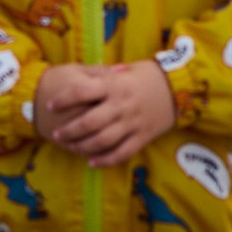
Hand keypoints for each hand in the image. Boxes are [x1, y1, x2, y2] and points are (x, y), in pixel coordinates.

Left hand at [35, 58, 176, 166]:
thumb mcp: (124, 70)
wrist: (180, 88)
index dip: (63, 99)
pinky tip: (92, 161)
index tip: (50, 105)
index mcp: (115, 85)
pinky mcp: (142, 137)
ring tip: (71, 147)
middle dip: (69, 130)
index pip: (82, 92)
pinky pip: (121, 152)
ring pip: (102, 141)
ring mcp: (132, 123)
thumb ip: (103, 75)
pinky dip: (105, 160)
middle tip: (57, 134)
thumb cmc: (148, 75)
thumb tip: (79, 76)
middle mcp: (121, 105)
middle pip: (88, 122)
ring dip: (82, 146)